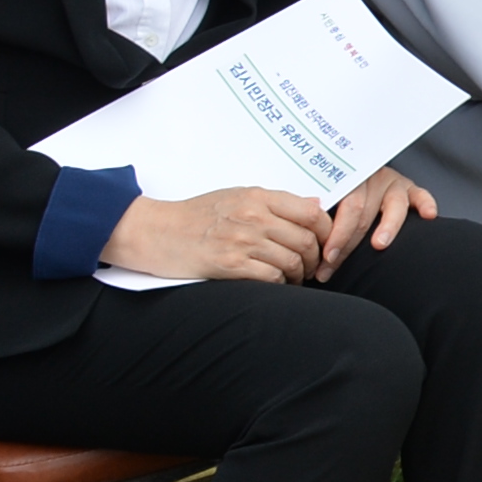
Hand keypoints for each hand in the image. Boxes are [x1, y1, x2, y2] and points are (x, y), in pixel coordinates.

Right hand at [101, 185, 328, 285]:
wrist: (155, 232)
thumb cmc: (195, 215)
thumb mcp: (236, 196)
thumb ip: (276, 202)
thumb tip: (315, 205)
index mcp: (257, 197)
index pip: (311, 213)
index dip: (326, 231)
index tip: (325, 243)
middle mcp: (253, 217)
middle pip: (305, 240)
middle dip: (315, 258)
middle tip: (313, 267)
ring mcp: (242, 241)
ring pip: (291, 262)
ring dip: (299, 275)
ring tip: (295, 278)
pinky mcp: (229, 266)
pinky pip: (271, 278)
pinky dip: (280, 284)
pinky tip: (276, 284)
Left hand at [316, 166, 436, 276]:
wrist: (347, 165)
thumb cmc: (329, 194)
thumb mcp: (317, 198)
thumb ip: (314, 213)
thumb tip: (302, 238)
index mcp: (345, 178)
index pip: (342, 208)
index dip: (334, 236)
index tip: (324, 260)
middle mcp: (368, 178)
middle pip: (362, 211)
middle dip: (347, 243)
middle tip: (334, 267)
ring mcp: (390, 182)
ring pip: (392, 205)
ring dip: (387, 226)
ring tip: (379, 245)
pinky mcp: (409, 187)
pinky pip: (421, 194)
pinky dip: (426, 204)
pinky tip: (428, 215)